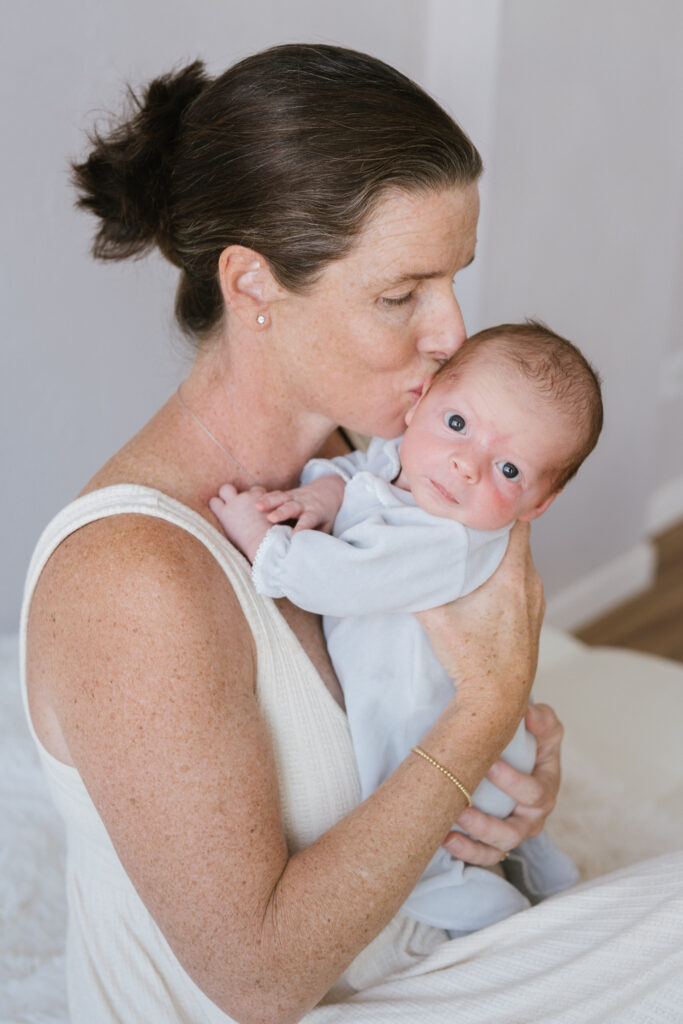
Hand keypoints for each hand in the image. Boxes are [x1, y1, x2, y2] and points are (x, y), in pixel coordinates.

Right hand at [209, 484, 272, 561]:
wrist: (263, 543)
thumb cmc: (248, 545)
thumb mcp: (231, 535)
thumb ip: (227, 523)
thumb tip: (227, 520)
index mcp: (223, 514)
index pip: (214, 502)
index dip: (219, 503)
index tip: (223, 506)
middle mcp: (233, 503)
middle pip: (225, 488)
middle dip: (230, 492)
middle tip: (238, 500)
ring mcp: (246, 498)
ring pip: (248, 490)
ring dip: (252, 495)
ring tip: (259, 506)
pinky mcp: (260, 496)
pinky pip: (261, 491)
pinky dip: (265, 497)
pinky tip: (268, 506)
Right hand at [255, 475, 345, 533]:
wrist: (328, 491)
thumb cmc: (325, 514)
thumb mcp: (326, 525)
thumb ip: (315, 536)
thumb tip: (306, 553)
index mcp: (315, 512)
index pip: (309, 520)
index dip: (302, 527)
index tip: (294, 535)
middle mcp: (304, 503)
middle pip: (292, 507)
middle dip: (281, 512)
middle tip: (271, 518)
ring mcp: (294, 497)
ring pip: (281, 497)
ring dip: (269, 501)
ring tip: (257, 507)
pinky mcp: (287, 494)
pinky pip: (275, 494)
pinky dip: (265, 497)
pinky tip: (254, 501)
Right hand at [416, 522, 544, 732]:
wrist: (496, 703)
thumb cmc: (470, 661)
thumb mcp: (435, 617)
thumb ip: (417, 585)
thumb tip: (397, 560)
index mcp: (513, 575)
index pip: (516, 521)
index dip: (497, 507)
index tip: (475, 501)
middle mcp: (531, 583)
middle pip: (515, 539)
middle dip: (491, 528)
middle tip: (464, 520)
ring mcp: (535, 601)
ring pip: (518, 562)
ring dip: (497, 554)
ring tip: (470, 550)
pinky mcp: (532, 617)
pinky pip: (521, 581)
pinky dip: (504, 574)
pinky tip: (481, 583)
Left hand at [443, 702, 563, 865]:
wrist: (514, 753)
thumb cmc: (530, 740)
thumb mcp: (542, 725)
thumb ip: (541, 719)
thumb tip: (529, 714)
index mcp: (546, 787)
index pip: (535, 793)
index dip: (513, 782)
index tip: (491, 765)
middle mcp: (533, 815)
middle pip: (516, 831)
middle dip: (488, 822)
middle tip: (463, 804)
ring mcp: (514, 831)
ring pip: (499, 848)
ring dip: (474, 839)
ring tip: (452, 823)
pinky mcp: (495, 840)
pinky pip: (484, 855)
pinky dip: (466, 852)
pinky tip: (446, 839)